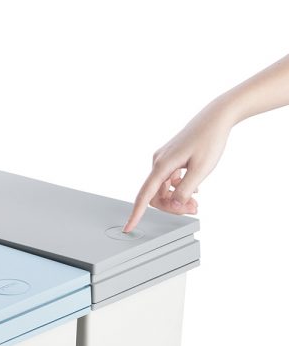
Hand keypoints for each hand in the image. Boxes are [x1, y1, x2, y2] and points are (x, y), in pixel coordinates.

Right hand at [123, 100, 232, 231]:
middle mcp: (159, 161)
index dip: (136, 214)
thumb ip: (185, 190)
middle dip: (172, 206)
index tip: (129, 228)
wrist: (216, 117)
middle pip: (157, 196)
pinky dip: (179, 188)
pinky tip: (194, 188)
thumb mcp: (201, 169)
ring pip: (164, 189)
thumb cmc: (210, 139)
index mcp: (163, 165)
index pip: (145, 195)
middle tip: (193, 209)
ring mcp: (163, 160)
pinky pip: (169, 181)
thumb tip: (173, 205)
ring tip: (196, 201)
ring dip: (177, 199)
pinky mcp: (170, 158)